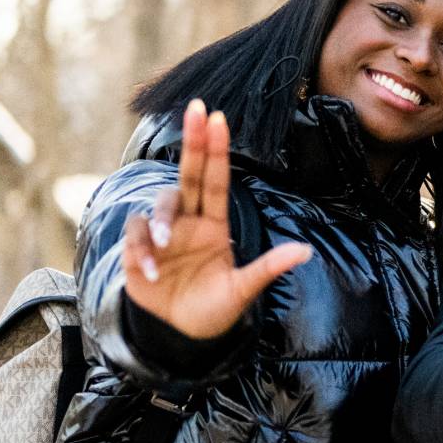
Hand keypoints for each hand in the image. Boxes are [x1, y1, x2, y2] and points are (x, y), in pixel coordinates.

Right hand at [121, 99, 311, 339]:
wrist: (181, 334)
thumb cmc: (214, 307)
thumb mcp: (243, 289)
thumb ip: (268, 268)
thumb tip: (306, 251)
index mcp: (214, 224)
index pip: (215, 180)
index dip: (215, 150)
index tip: (217, 118)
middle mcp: (188, 222)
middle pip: (188, 174)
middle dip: (193, 141)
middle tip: (196, 108)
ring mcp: (162, 235)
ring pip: (160, 205)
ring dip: (163, 219)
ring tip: (168, 243)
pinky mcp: (139, 252)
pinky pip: (136, 238)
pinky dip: (142, 251)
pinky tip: (152, 272)